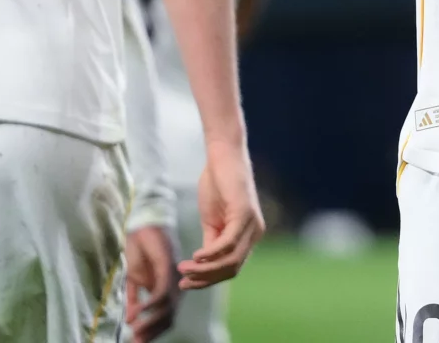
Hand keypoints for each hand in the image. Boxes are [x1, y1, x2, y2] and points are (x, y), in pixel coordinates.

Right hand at [123, 224, 180, 342]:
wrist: (141, 223)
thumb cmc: (140, 248)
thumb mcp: (134, 278)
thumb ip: (135, 298)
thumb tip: (131, 319)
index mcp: (171, 287)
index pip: (166, 316)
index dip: (153, 331)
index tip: (137, 341)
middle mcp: (176, 283)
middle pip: (168, 316)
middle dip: (151, 332)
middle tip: (135, 342)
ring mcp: (173, 275)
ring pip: (166, 307)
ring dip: (149, 323)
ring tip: (134, 332)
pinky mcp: (166, 266)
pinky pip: (161, 292)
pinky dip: (148, 306)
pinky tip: (136, 314)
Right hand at [179, 141, 264, 290]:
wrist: (222, 155)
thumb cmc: (217, 185)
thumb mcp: (211, 220)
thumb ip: (211, 243)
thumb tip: (203, 267)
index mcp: (248, 236)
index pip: (231, 268)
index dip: (209, 280)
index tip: (186, 282)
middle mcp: (255, 233)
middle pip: (232, 269)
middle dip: (206, 279)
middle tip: (183, 281)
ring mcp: (252, 224)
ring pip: (230, 260)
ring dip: (205, 270)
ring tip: (185, 269)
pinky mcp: (245, 213)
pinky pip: (228, 243)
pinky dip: (211, 254)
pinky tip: (195, 256)